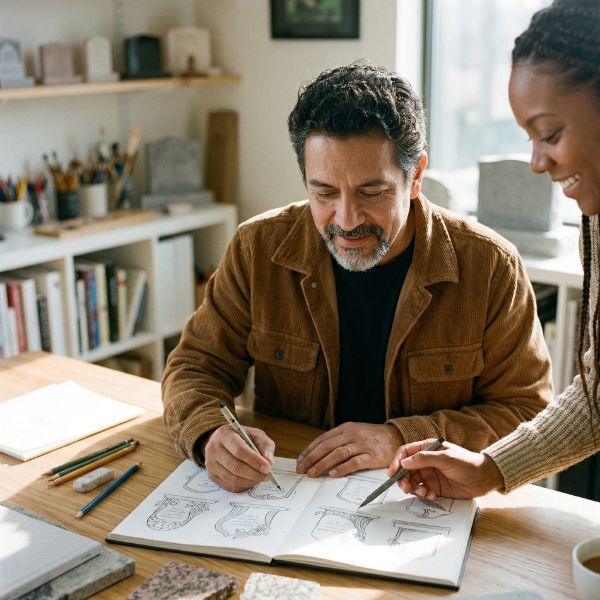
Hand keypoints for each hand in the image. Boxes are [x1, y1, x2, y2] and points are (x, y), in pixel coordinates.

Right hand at [203, 424, 275, 491]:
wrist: (225, 441)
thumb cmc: (243, 437)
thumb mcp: (256, 435)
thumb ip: (265, 446)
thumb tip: (269, 462)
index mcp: (224, 434)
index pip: (239, 450)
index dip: (254, 460)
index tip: (267, 467)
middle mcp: (213, 448)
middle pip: (235, 466)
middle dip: (253, 473)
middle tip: (266, 475)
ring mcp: (210, 463)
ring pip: (231, 478)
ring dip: (249, 481)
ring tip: (260, 478)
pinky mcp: (211, 475)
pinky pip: (228, 485)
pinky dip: (242, 486)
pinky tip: (250, 481)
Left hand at [296, 422, 401, 477]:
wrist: (396, 436)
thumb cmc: (372, 437)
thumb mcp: (354, 433)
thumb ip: (339, 440)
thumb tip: (318, 454)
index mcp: (346, 428)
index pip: (323, 439)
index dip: (310, 450)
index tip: (300, 460)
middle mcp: (352, 434)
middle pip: (327, 446)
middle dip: (312, 458)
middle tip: (301, 469)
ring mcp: (363, 445)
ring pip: (338, 453)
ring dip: (322, 464)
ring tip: (312, 473)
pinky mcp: (373, 456)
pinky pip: (355, 462)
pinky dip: (342, 468)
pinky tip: (332, 474)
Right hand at [389, 439, 504, 499]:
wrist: (485, 478)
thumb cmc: (467, 463)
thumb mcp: (446, 458)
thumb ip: (424, 459)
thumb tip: (404, 462)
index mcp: (427, 448)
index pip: (405, 453)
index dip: (396, 462)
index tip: (392, 473)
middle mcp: (425, 461)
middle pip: (405, 469)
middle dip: (403, 479)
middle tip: (407, 488)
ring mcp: (429, 474)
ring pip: (412, 482)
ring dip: (414, 489)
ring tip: (425, 493)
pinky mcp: (435, 487)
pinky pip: (421, 492)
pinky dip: (423, 495)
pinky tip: (433, 495)